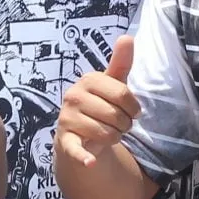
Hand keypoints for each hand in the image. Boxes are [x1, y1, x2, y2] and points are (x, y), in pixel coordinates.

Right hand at [56, 34, 137, 167]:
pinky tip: (90, 161)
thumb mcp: (112, 84)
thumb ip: (120, 63)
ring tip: (109, 133)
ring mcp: (67, 118)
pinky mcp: (64, 140)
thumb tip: (128, 36)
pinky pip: (76, 149)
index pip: (122, 94)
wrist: (79, 133)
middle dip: (124, 125)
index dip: (133, 107)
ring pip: (107, 134)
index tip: (132, 111)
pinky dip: (84, 157)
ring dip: (115, 138)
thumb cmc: (100, 105)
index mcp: (87, 80)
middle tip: (118, 124)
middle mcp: (73, 96)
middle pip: (116, 115)